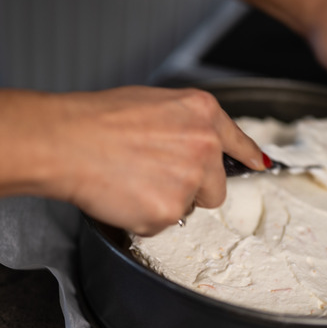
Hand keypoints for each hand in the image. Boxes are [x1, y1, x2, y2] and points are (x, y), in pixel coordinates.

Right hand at [49, 86, 264, 235]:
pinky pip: (162, 224)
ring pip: (187, 207)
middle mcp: (204, 145)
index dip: (248, 155)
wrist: (66, 141)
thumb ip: (182, 123)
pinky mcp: (169, 210)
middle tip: (152, 176)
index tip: (260, 165)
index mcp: (201, 112)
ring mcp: (190, 180)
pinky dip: (143, 217)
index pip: (237, 140)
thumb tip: (191, 143)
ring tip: (131, 179)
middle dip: (191, 189)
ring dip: (165, 202)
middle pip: (215, 188)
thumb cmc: (97, 120)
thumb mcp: (150, 104)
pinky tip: (124, 194)